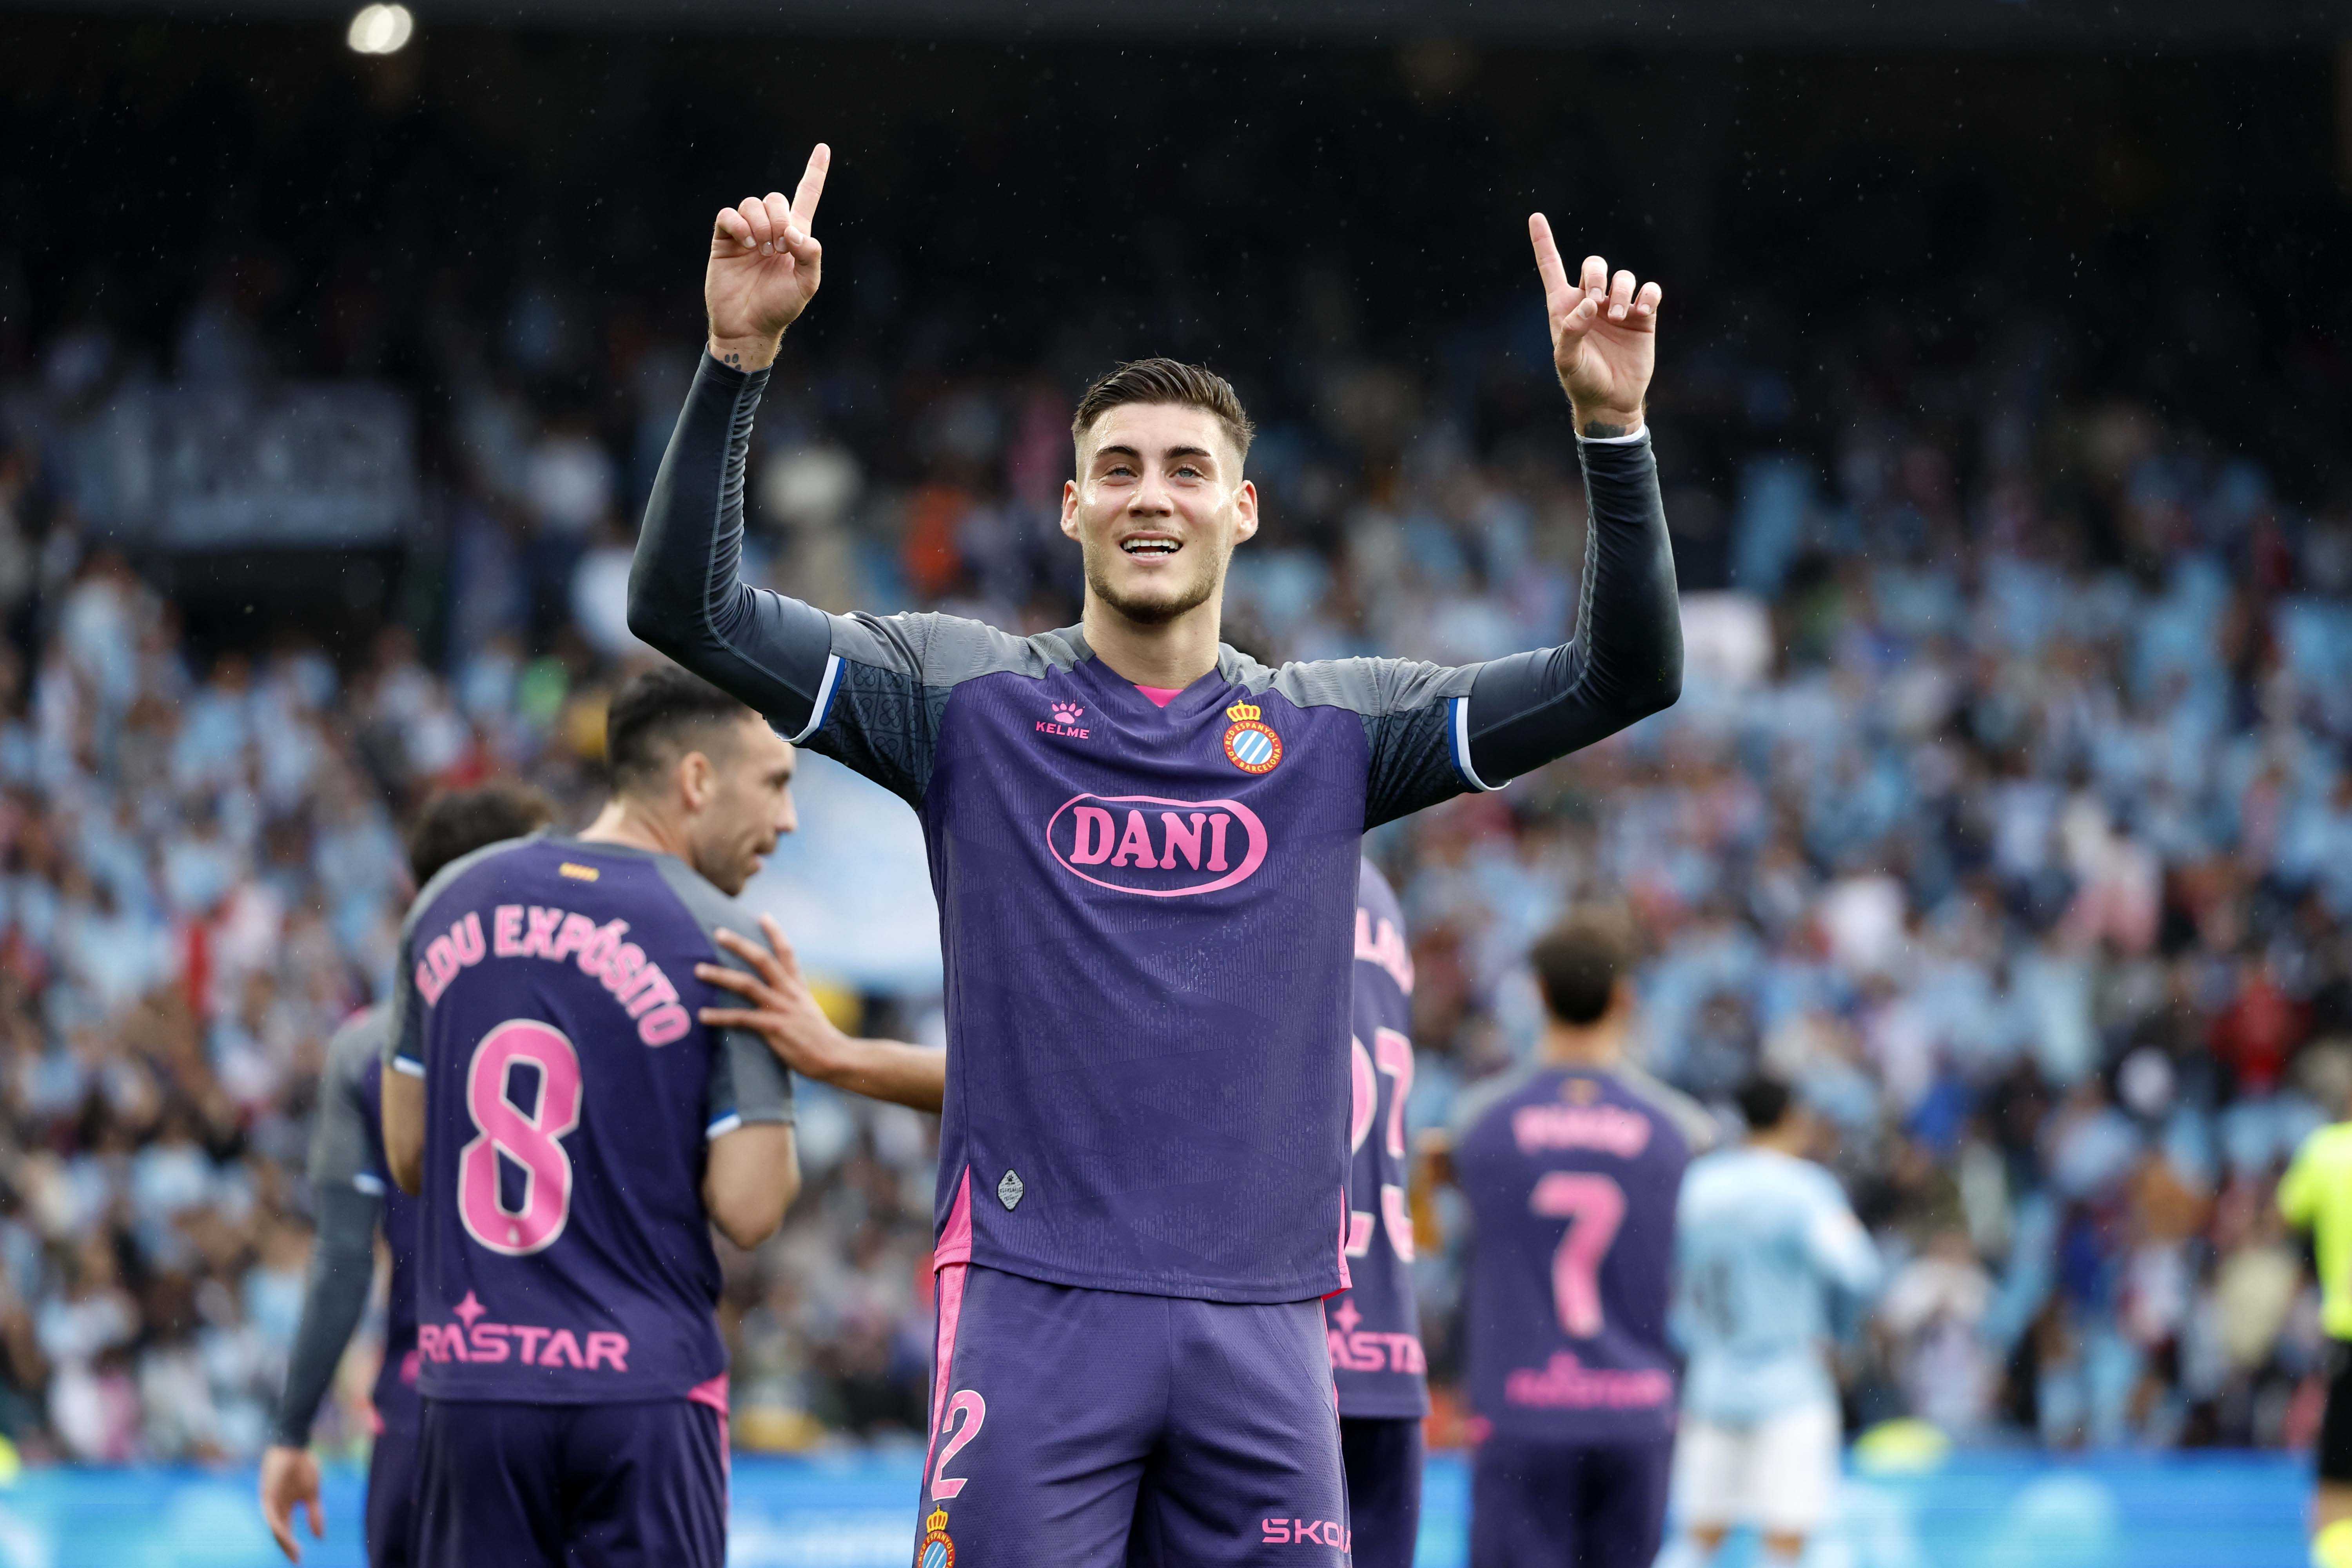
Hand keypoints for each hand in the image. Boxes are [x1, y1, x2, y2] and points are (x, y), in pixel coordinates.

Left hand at [259, 1444, 323, 1562]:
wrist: (295, 1446)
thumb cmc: (304, 1466)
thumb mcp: (313, 1494)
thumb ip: (315, 1515)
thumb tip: (320, 1537)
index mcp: (286, 1505)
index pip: (287, 1529)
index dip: (293, 1544)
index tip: (300, 1558)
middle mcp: (275, 1506)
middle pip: (279, 1532)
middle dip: (287, 1547)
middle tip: (296, 1560)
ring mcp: (270, 1501)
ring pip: (275, 1527)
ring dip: (283, 1540)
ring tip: (294, 1551)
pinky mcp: (266, 1496)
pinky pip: (271, 1516)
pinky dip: (279, 1526)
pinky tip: (286, 1535)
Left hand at [698, 914, 847, 1079]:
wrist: (836, 1058)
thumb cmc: (820, 1040)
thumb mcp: (807, 1012)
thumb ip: (791, 1001)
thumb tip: (774, 997)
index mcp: (798, 987)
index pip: (787, 952)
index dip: (775, 933)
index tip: (763, 915)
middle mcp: (789, 992)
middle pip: (763, 959)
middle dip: (740, 944)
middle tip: (718, 932)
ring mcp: (781, 1008)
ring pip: (747, 984)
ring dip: (720, 976)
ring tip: (698, 970)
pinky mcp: (774, 1028)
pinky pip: (741, 1018)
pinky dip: (720, 1016)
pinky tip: (703, 1015)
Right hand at [705, 144, 830, 372]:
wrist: (748, 327)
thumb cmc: (779, 308)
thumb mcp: (806, 285)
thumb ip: (811, 255)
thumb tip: (796, 232)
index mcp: (795, 238)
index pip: (806, 197)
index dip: (814, 173)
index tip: (823, 149)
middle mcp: (770, 230)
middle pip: (776, 199)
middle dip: (780, 218)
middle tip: (778, 247)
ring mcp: (746, 233)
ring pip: (752, 203)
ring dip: (760, 223)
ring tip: (761, 250)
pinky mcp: (724, 239)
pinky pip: (728, 214)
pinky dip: (738, 223)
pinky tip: (745, 243)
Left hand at [1529, 213, 1661, 435]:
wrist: (1611, 400)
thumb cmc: (1582, 381)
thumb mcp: (1567, 361)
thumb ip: (1570, 332)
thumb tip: (1588, 304)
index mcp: (1564, 307)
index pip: (1552, 267)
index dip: (1543, 242)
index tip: (1535, 216)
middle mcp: (1591, 301)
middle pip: (1595, 265)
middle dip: (1597, 275)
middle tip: (1597, 303)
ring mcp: (1618, 307)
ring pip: (1623, 276)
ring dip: (1622, 291)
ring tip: (1619, 317)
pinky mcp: (1642, 317)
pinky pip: (1649, 291)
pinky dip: (1648, 295)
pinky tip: (1642, 311)